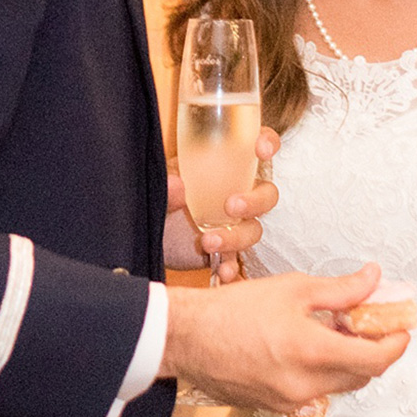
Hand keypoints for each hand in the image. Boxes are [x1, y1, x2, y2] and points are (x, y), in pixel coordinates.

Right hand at [160, 263, 407, 410]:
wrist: (186, 339)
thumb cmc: (233, 311)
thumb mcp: (292, 289)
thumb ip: (341, 290)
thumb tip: (373, 280)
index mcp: (313, 353)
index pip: (376, 360)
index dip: (396, 344)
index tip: (402, 329)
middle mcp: (306, 385)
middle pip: (362, 375)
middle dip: (373, 350)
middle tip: (367, 322)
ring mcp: (290, 401)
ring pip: (338, 385)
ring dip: (347, 361)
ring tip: (334, 330)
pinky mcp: (276, 408)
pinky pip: (313, 391)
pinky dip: (321, 371)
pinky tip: (307, 347)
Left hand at [164, 128, 280, 285]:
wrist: (149, 230)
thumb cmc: (161, 193)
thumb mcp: (160, 182)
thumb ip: (168, 184)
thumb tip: (177, 186)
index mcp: (227, 165)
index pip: (257, 147)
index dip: (268, 143)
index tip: (261, 150)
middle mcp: (239, 192)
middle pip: (266, 194)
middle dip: (255, 201)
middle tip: (230, 206)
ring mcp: (235, 222)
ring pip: (253, 229)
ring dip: (236, 237)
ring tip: (208, 241)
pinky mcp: (226, 249)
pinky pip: (238, 258)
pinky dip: (232, 266)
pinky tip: (223, 273)